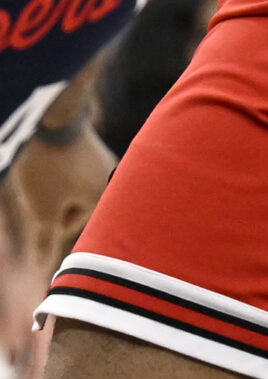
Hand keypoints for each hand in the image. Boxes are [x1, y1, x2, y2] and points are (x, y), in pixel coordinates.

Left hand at [8, 120, 112, 275]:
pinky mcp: (95, 146)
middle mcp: (115, 181)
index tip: (45, 199)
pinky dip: (62, 167)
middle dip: (56, 201)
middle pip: (75, 207)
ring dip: (57, 184)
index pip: (75, 226)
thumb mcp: (41, 210)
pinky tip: (52, 153)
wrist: (52, 110)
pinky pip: (77, 168)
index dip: (52, 218)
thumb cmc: (48, 166)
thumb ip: (45, 242)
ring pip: (74, 187)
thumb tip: (43, 268)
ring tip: (45, 165)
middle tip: (41, 183)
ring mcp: (107, 160)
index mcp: (106, 202)